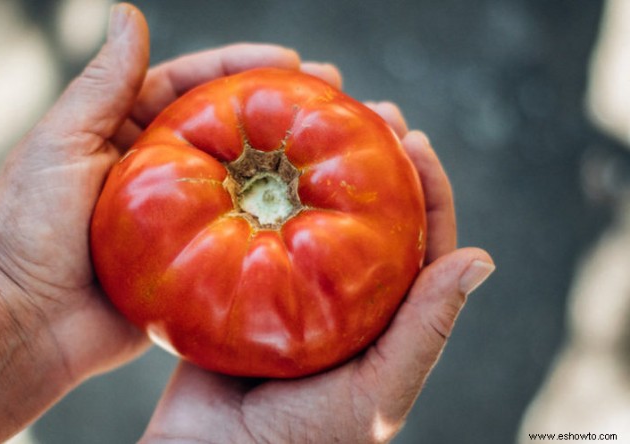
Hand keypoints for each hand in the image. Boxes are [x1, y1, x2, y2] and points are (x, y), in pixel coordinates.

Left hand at [0, 3, 343, 383]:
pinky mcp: (191, 265)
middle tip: (335, 94)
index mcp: (125, 135)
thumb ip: (103, 85)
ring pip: (241, 182)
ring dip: (286, 163)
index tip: (292, 59)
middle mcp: (157, 172)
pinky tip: (312, 212)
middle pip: (228, 129)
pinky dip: (273, 223)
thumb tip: (126, 13)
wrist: (21, 326)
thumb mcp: (61, 143)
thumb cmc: (26, 230)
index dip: (241, 67)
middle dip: (279, 108)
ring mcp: (178, 219)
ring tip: (337, 144)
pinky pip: (238, 237)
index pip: (191, 85)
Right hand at [140, 104, 494, 442]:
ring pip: (311, 213)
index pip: (421, 243)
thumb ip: (425, 330)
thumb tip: (481, 259)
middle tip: (371, 110)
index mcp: (383, 319)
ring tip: (317, 118)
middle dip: (375, 159)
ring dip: (318, 166)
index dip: (425, 188)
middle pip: (367, 214)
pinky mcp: (240, 286)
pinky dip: (260, 192)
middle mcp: (341, 297)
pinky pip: (255, 230)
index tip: (413, 139)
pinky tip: (256, 160)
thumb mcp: (376, 391)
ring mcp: (289, 288)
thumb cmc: (299, 442)